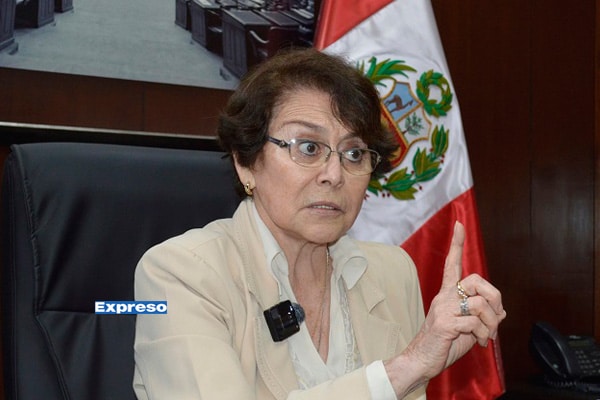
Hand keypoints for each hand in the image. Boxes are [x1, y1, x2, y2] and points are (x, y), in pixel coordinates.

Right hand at [384, 222, 506, 394]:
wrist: (421, 361)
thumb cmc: (444, 344)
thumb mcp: (468, 328)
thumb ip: (482, 317)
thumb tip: (500, 312)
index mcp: (447, 294)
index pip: (452, 264)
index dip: (456, 244)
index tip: (459, 225)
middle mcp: (444, 297)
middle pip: (477, 280)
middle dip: (495, 298)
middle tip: (496, 316)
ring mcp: (443, 309)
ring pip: (480, 304)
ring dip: (491, 324)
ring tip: (486, 336)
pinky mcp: (445, 323)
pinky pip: (475, 322)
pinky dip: (483, 335)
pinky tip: (478, 343)